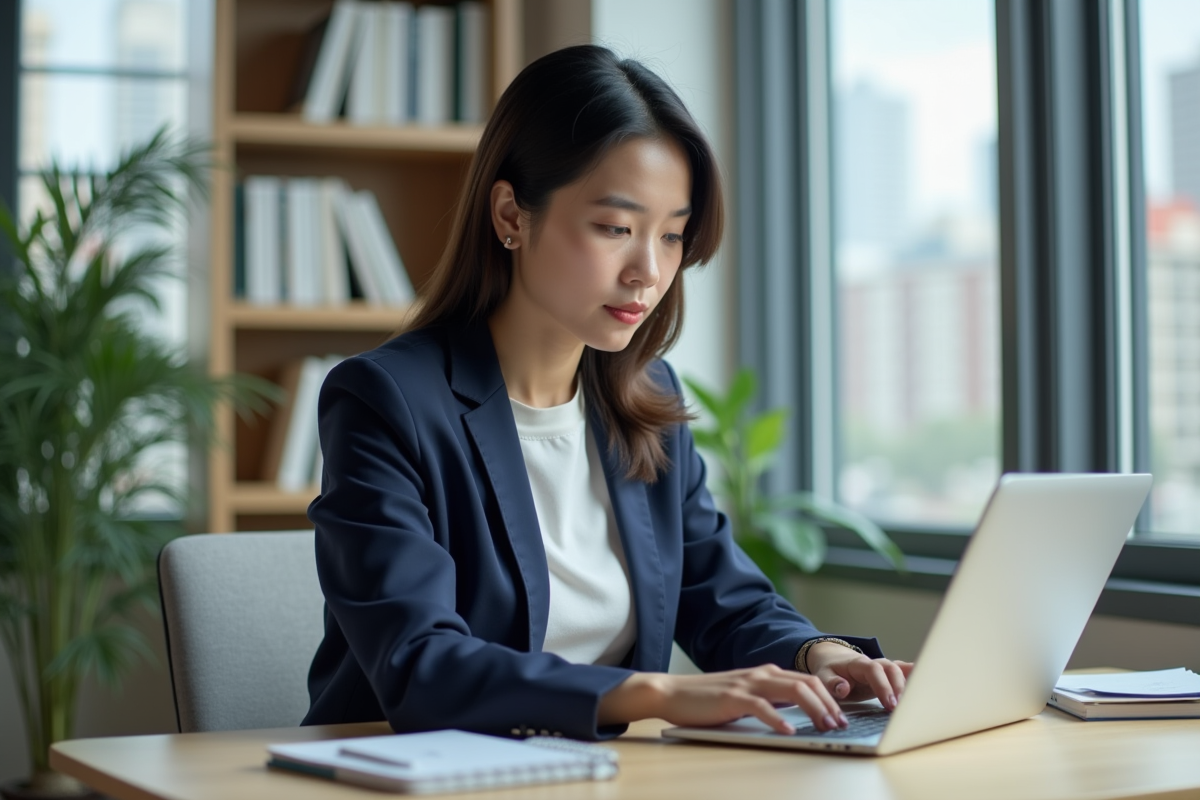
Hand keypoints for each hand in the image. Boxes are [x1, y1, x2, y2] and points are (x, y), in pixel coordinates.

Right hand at [598, 666, 850, 734]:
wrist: (672, 692)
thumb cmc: (707, 700)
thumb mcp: (744, 697)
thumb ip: (768, 700)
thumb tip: (797, 716)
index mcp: (765, 674)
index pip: (807, 680)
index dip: (829, 697)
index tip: (842, 717)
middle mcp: (760, 674)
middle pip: (806, 683)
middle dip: (829, 704)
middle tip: (841, 725)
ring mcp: (747, 684)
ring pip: (792, 691)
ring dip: (814, 709)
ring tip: (825, 727)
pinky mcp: (732, 698)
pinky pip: (762, 707)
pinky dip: (779, 720)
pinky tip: (789, 732)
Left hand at [805, 642, 913, 710]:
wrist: (833, 660)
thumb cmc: (829, 670)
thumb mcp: (822, 676)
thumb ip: (831, 683)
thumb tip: (843, 688)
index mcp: (858, 663)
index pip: (873, 670)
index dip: (883, 686)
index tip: (889, 704)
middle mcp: (874, 663)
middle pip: (892, 670)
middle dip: (899, 688)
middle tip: (902, 708)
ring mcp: (883, 669)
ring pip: (900, 671)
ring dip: (909, 686)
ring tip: (916, 703)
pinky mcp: (888, 676)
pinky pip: (904, 672)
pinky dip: (917, 675)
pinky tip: (930, 682)